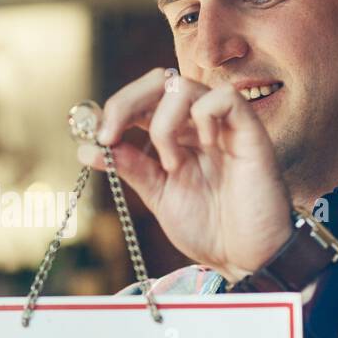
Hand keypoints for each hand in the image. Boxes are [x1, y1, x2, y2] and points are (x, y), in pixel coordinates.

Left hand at [77, 68, 292, 280]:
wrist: (244, 258)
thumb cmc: (209, 227)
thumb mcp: (158, 194)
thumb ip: (129, 166)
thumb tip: (87, 148)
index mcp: (176, 135)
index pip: (143, 98)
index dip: (116, 108)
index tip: (98, 138)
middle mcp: (198, 124)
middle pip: (160, 79)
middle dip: (126, 102)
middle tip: (111, 136)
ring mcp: (223, 125)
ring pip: (184, 85)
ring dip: (164, 123)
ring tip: (171, 165)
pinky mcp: (250, 132)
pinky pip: (224, 97)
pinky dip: (203, 115)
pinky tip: (203, 147)